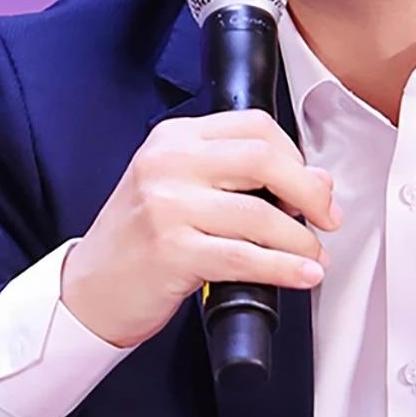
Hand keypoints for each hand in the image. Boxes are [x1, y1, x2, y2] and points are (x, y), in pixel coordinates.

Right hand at [60, 109, 340, 350]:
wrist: (88, 289)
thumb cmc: (139, 241)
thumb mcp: (184, 192)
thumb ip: (244, 180)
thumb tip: (317, 180)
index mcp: (173, 138)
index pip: (254, 126)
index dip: (295, 155)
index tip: (310, 184)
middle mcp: (168, 163)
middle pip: (264, 159)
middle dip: (309, 192)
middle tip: (327, 217)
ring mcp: (167, 206)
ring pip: (261, 214)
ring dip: (301, 240)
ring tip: (313, 257)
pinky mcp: (172, 251)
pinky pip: (246, 257)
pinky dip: (284, 268)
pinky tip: (301, 275)